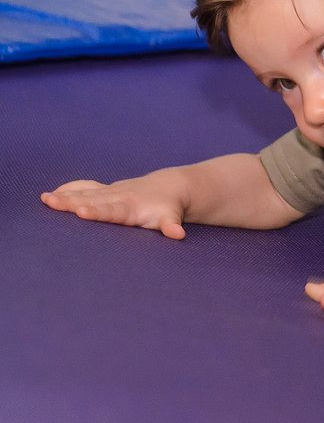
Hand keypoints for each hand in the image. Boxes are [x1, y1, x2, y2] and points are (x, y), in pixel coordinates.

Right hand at [40, 176, 188, 239]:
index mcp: (131, 208)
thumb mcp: (172, 217)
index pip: (112, 211)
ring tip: (45, 199)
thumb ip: (171, 226)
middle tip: (51, 202)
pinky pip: (86, 188)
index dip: (97, 211)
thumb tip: (179, 234)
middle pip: (92, 200)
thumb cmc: (168, 208)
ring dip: (64, 196)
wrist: (170, 187)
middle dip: (71, 201)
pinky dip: (70, 189)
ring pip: (85, 193)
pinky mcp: (106, 190)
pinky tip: (52, 194)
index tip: (82, 212)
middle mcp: (118, 197)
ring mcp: (110, 192)